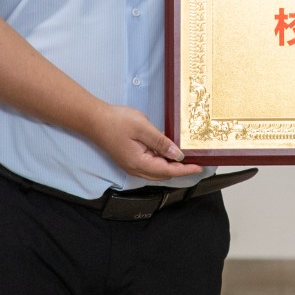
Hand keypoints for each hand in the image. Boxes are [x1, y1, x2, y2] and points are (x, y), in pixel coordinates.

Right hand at [87, 104, 202, 181]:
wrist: (94, 120)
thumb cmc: (117, 121)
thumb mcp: (143, 127)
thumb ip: (161, 142)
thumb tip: (177, 155)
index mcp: (139, 163)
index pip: (167, 171)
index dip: (185, 170)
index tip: (199, 167)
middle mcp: (135, 168)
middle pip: (163, 174)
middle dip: (180, 170)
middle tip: (196, 161)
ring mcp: (131, 165)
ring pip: (156, 171)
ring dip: (171, 166)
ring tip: (185, 157)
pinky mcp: (130, 160)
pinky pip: (150, 165)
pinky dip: (161, 161)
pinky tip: (167, 151)